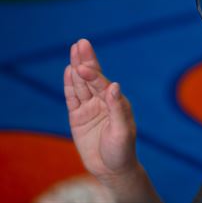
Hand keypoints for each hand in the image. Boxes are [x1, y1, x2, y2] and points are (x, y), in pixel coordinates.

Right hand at [63, 38, 138, 182]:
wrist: (112, 169)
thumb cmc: (122, 150)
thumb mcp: (122, 131)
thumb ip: (117, 108)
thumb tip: (115, 85)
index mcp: (117, 102)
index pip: (103, 85)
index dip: (94, 75)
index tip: (84, 67)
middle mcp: (104, 101)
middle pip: (92, 78)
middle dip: (86, 61)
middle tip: (81, 43)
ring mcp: (90, 107)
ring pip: (81, 85)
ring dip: (76, 69)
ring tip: (74, 50)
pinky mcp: (78, 116)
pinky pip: (72, 98)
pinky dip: (69, 86)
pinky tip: (68, 71)